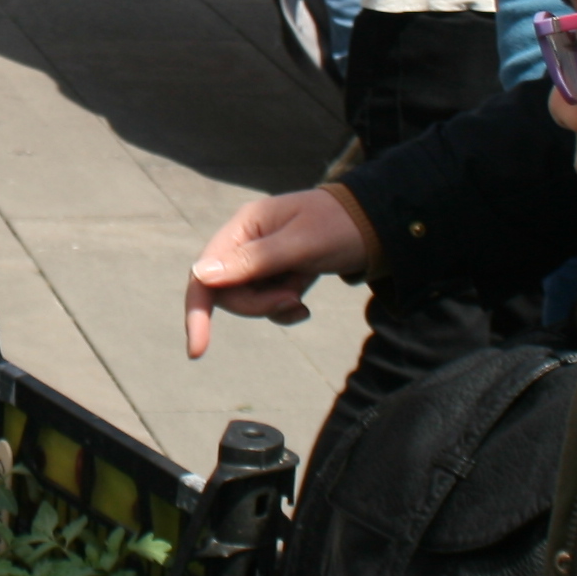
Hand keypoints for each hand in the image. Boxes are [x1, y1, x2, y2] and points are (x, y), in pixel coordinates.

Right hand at [184, 186, 370, 355]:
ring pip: (247, 300)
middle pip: (226, 292)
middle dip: (257, 305)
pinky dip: (283, 310)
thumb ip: (253, 260)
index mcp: (245, 225)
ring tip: (302, 293)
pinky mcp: (277, 273)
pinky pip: (267, 303)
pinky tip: (304, 305)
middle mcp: (247, 240)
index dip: (197, 311)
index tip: (197, 350)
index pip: (205, 273)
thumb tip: (201, 276)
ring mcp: (261, 258)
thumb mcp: (301, 244)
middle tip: (293, 299)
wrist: (379, 225)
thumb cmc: (342, 226)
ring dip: (274, 306)